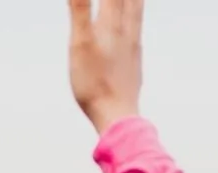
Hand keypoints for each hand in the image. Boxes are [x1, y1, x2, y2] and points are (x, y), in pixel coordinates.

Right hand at [68, 0, 143, 132]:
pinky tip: (133, 25)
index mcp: (114, 23)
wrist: (118, 117)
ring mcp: (134, 46)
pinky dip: (135, 16)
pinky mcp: (135, 62)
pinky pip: (137, 30)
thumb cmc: (95, 83)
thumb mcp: (80, 43)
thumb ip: (80, 9)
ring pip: (137, 11)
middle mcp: (128, 31)